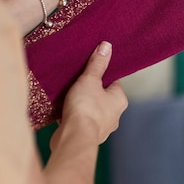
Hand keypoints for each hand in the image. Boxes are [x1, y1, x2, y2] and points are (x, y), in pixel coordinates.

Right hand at [43, 41, 124, 183]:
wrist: (74, 137)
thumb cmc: (86, 107)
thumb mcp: (90, 79)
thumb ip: (97, 64)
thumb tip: (107, 46)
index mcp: (120, 100)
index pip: (113, 82)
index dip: (101, 76)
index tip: (90, 72)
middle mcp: (115, 115)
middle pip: (102, 96)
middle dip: (90, 91)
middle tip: (77, 83)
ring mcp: (102, 127)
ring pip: (91, 110)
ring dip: (81, 104)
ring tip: (69, 96)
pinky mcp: (87, 135)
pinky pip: (81, 121)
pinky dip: (74, 116)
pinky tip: (63, 110)